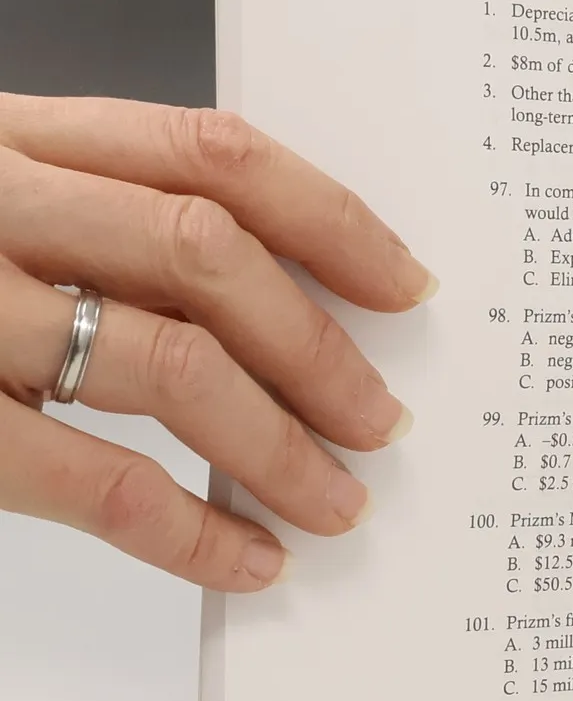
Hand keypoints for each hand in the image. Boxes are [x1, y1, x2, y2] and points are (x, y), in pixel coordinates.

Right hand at [0, 94, 432, 589]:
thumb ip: (91, 215)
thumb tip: (266, 304)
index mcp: (10, 138)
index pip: (207, 151)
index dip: (328, 218)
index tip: (406, 285)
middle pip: (202, 254)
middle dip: (316, 346)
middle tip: (382, 421)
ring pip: (161, 360)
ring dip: (275, 443)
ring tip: (335, 501)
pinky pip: (83, 477)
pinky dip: (184, 529)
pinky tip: (244, 562)